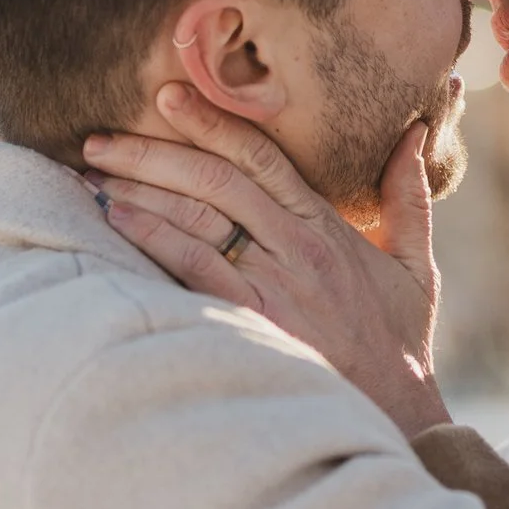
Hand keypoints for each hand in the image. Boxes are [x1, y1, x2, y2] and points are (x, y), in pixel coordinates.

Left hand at [82, 85, 451, 442]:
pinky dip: (155, 237)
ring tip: (93, 174)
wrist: (398, 411)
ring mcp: (274, 283)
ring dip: (140, 189)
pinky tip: (117, 219)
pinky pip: (196, 266)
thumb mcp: (415, 265)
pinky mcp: (255, 319)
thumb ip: (408, 198)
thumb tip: (414, 134)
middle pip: (216, 178)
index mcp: (325, 225)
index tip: (167, 96)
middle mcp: (296, 245)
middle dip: (153, 151)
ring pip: (199, 215)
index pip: (261, 156)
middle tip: (99, 138)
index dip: (212, 121)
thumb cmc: (400, 342)